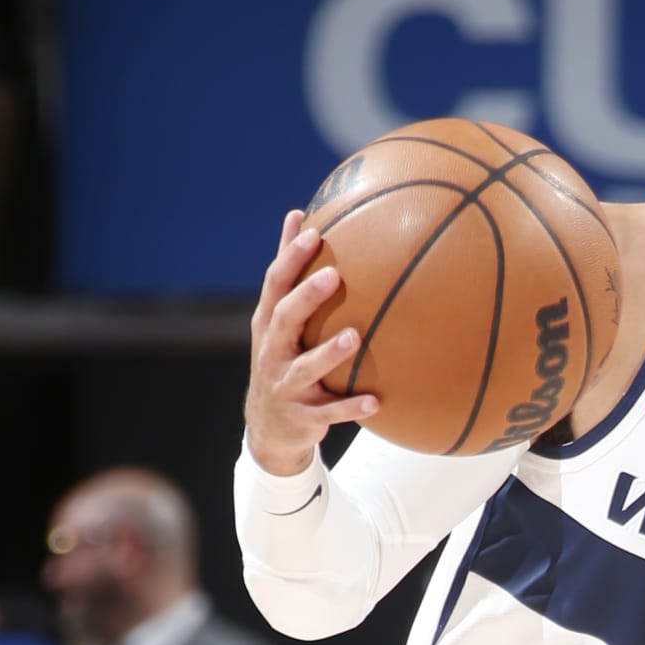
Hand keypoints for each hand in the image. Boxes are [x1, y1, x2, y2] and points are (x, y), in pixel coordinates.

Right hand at [244, 209, 381, 474]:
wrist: (269, 429)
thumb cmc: (282, 358)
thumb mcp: (278, 319)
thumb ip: (289, 272)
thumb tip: (299, 215)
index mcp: (268, 325)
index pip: (275, 284)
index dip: (291, 258)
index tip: (314, 232)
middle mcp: (271, 353)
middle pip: (284, 320)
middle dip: (307, 298)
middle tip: (335, 275)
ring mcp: (284, 386)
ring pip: (305, 368)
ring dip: (329, 353)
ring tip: (355, 337)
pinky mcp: (302, 417)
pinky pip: (329, 413)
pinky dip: (351, 408)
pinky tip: (377, 401)